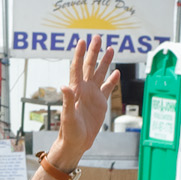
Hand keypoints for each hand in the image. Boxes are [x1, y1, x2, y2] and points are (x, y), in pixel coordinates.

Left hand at [52, 34, 120, 160]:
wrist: (77, 142)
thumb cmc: (69, 131)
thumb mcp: (67, 116)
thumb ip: (67, 101)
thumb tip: (64, 86)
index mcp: (75, 90)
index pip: (77, 67)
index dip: (79, 54)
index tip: (81, 41)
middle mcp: (84, 89)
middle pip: (89, 66)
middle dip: (93, 52)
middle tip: (97, 37)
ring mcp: (92, 95)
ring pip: (99, 74)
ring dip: (104, 62)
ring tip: (110, 49)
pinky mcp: (100, 103)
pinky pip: (107, 88)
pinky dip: (112, 80)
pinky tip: (116, 72)